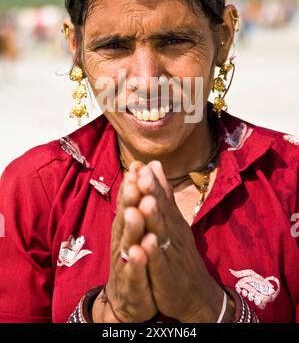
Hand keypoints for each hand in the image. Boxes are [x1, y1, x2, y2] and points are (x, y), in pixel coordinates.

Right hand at [92, 162, 157, 322]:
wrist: (129, 298)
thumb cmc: (135, 257)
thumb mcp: (137, 228)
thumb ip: (139, 200)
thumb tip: (142, 169)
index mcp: (126, 227)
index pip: (128, 203)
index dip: (132, 185)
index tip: (137, 165)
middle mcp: (122, 241)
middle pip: (125, 218)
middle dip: (129, 200)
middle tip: (133, 181)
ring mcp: (126, 262)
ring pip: (128, 242)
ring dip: (132, 227)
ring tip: (135, 210)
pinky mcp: (132, 283)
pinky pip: (135, 272)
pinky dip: (138, 262)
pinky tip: (141, 251)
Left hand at [135, 162, 233, 321]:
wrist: (196, 294)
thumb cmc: (180, 253)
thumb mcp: (174, 221)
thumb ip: (164, 194)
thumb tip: (154, 164)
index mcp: (171, 221)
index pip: (161, 198)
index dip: (151, 183)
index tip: (141, 165)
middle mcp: (173, 234)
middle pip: (161, 212)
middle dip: (152, 194)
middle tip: (142, 176)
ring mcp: (171, 255)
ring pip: (161, 235)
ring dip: (153, 219)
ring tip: (145, 203)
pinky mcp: (167, 278)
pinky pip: (159, 265)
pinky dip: (152, 256)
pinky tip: (144, 245)